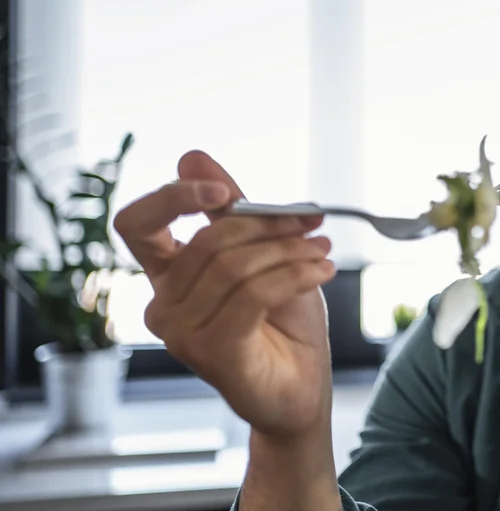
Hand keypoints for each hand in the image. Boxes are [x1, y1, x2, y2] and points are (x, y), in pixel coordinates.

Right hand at [114, 151, 335, 436]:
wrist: (302, 384)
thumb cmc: (281, 321)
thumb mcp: (263, 253)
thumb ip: (232, 210)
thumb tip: (191, 156)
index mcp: (167, 274)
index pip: (136, 223)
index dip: (173, 198)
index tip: (225, 193)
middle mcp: (163, 303)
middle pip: (208, 240)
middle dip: (269, 224)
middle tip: (312, 222)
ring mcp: (180, 332)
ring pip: (235, 266)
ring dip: (290, 251)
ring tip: (322, 252)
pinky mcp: (211, 352)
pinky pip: (253, 294)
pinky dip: (295, 274)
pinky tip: (322, 270)